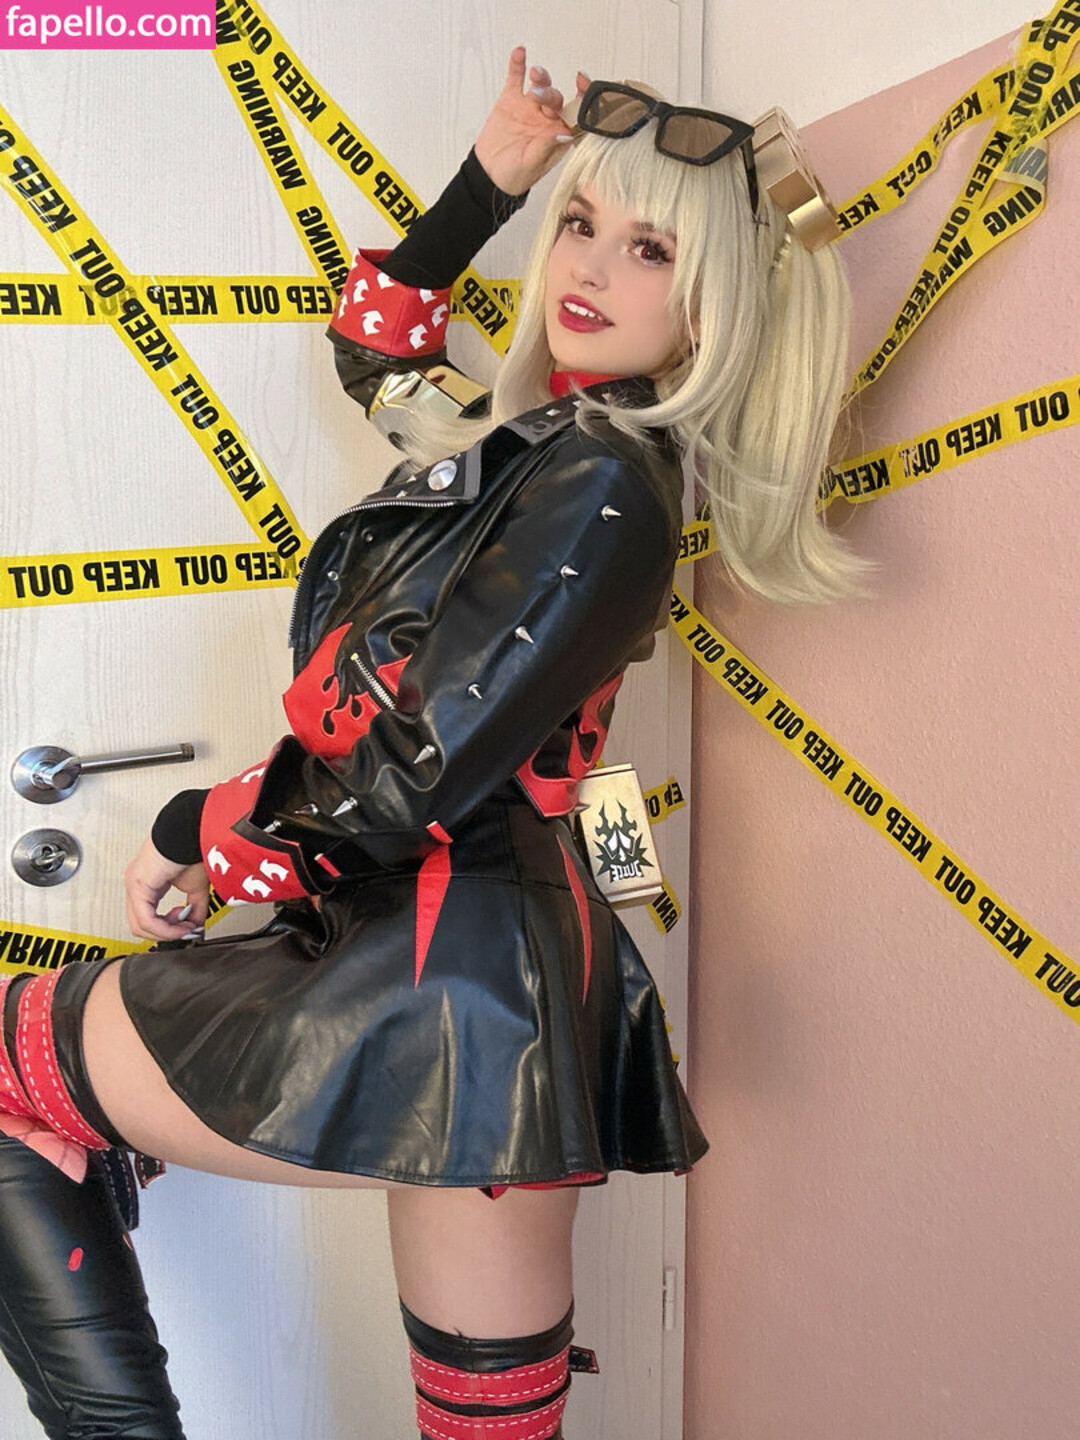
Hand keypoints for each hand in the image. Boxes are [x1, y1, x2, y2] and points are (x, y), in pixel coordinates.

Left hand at [124, 835, 209, 941]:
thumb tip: (196, 927)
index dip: (169, 928)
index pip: (148, 918)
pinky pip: (145, 919)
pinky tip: (180, 923)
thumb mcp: (196, 888)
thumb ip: (195, 909)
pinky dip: (164, 928)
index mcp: (148, 884)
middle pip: (141, 925)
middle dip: (167, 933)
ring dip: (167, 933)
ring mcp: (134, 885)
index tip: (189, 927)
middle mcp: (137, 885)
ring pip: (140, 926)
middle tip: (188, 929)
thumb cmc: (193, 849)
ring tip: (186, 925)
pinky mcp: (137, 885)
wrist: (192, 831)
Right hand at [473, 47, 590, 194]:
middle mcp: (548, 120)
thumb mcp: (531, 165)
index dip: (583, 98)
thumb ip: (546, 147)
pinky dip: (518, 65)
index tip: (582, 83)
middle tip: (537, 97)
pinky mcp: (512, 101)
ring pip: (542, 86)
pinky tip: (520, 52)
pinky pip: (517, 79)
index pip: (577, 114)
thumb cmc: (515, 175)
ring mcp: (530, 108)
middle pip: (557, 99)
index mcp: (559, 136)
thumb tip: (564, 132)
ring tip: (535, 75)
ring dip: (541, 78)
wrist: (490, 175)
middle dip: (550, 94)